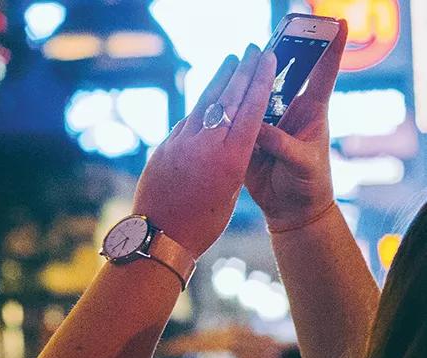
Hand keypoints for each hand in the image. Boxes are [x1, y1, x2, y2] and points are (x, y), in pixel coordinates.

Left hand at [133, 45, 276, 257]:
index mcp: (231, 158)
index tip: (268, 59)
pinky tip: (205, 102)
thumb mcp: (228, 193)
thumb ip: (232, 162)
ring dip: (219, 82)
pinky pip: (186, 122)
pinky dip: (199, 110)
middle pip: (228, 98)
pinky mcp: (163, 148)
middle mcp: (206, 144)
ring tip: (229, 63)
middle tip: (251, 50)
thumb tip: (226, 139)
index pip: (251, 109)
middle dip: (242, 71)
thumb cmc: (201, 225)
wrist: (160, 237)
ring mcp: (181, 142)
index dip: (260, 80)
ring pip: (204, 105)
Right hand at [245, 20, 347, 230]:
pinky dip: (229, 111)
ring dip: (247, 81)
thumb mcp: (302, 162)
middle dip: (276, 55)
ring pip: (256, 96)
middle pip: (283, 76)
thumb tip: (256, 127)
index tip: (337, 22)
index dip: (331, 47)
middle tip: (266, 39)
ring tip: (238, 64)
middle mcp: (289, 111)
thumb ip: (280, 143)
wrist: (290, 211)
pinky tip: (219, 97)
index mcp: (312, 111)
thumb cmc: (309, 185)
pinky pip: (237, 121)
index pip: (323, 73)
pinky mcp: (249, 139)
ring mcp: (268, 124)